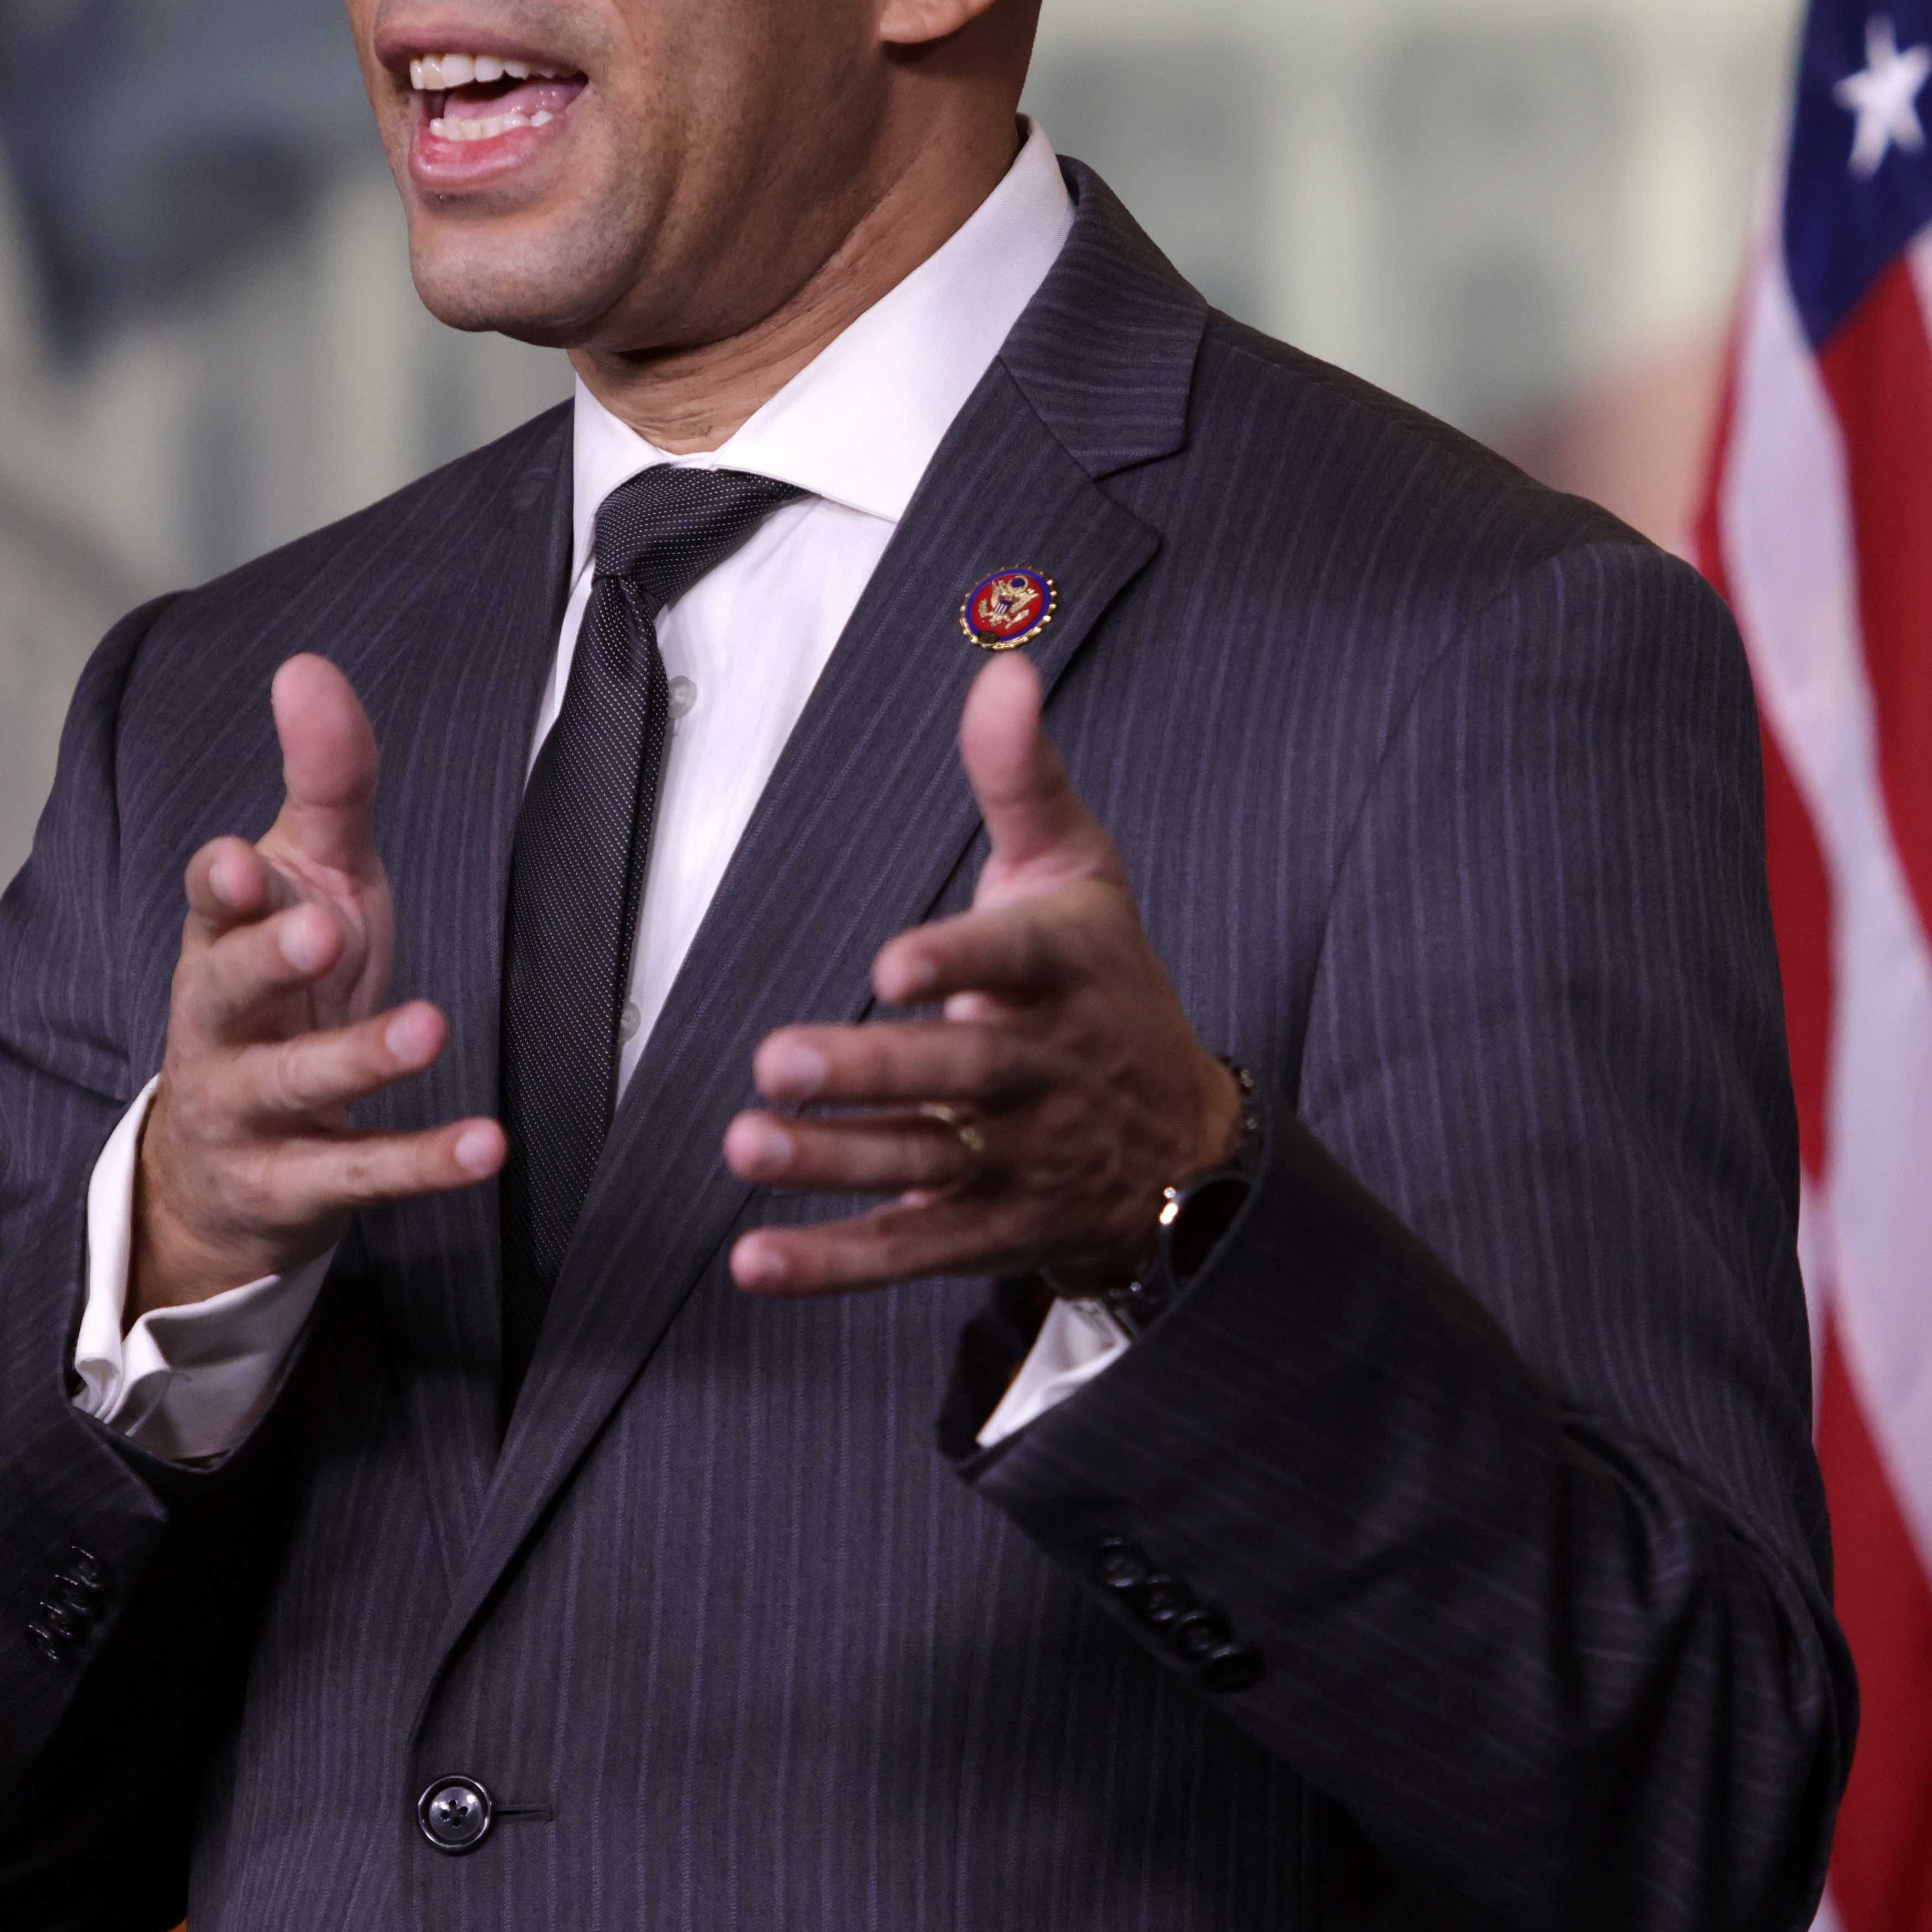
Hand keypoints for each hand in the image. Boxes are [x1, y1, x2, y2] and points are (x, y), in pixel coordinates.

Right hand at [131, 655, 503, 1317]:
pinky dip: (423, 1161)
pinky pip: (358, 1173)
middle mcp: (219, 1023)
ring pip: (292, 1084)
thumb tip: (308, 667)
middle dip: (267, 958)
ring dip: (359, 1057)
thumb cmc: (284, 992)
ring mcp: (248, 1109)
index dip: (224, 882)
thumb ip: (325, 785)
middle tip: (322, 929)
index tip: (243, 856)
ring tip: (429, 1029)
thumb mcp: (312, 882)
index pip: (212, 904)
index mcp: (223, 942)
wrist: (223, 1167)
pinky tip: (485, 1146)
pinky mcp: (292, 1184)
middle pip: (225, 988)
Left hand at [723, 654, 1241, 1296]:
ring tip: (747, 1144)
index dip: (958, 963)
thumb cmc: (1108, 984)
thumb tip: (1003, 667)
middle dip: (873, 1070)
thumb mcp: (1081, 872)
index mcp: (1067, 973)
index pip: (1017, 964)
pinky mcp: (989, 1230)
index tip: (894, 962)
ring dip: (834, 1162)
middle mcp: (1046, 1070)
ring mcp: (1020, 1159)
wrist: (1184, 1147)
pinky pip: (909, 1251)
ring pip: (924, 1164)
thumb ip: (1024, 777)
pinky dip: (834, 1264)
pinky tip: (756, 1260)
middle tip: (779, 1058)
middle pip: (962, 1075)